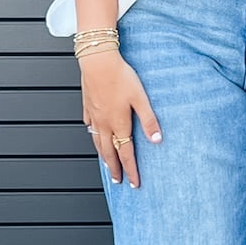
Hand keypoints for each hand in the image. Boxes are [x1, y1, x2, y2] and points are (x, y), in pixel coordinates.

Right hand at [80, 49, 161, 186]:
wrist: (98, 61)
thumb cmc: (120, 76)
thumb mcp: (140, 98)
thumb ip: (149, 120)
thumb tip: (157, 140)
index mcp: (119, 123)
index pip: (126, 153)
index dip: (131, 170)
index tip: (134, 183)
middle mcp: (104, 123)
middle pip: (109, 152)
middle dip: (114, 168)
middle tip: (117, 181)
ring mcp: (94, 115)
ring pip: (97, 141)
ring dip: (103, 155)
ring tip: (106, 164)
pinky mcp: (87, 105)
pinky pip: (89, 125)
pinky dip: (92, 133)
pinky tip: (93, 133)